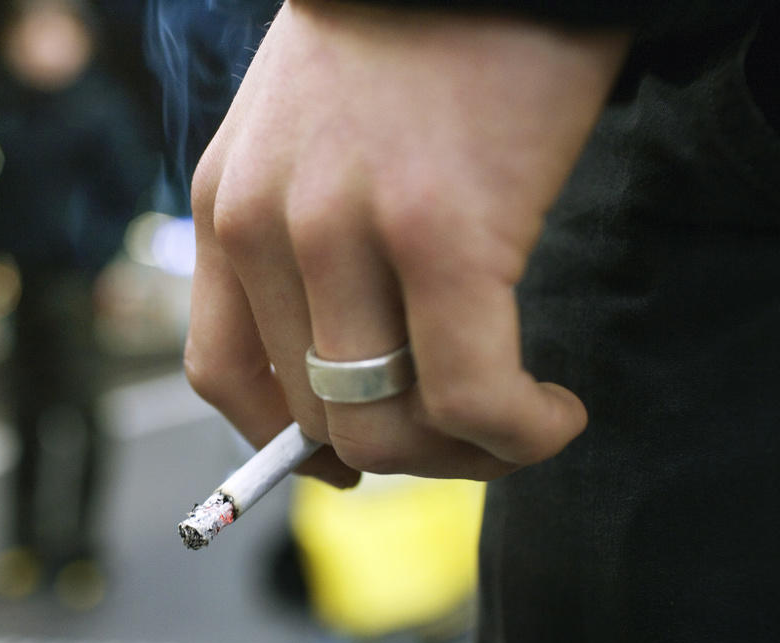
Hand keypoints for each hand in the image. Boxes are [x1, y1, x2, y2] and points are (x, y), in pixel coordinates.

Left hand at [185, 0, 628, 482]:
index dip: (286, 447)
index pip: (222, 377)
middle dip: (402, 454)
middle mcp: (266, 226)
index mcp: (225, 208)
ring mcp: (345, 230)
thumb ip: (301, 247)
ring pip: (383, 430)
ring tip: (521, 422)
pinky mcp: (444, 231)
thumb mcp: (307, 141)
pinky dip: (519, 433)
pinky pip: (471, 398)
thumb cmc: (408, 44)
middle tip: (474, 432)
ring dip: (462, 455)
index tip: (352, 462)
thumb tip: (342, 384)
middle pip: (313, 419)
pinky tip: (557, 413)